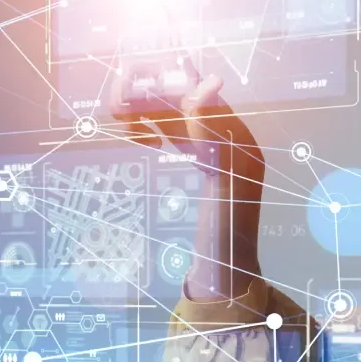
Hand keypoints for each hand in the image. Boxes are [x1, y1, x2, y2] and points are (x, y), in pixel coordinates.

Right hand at [109, 68, 264, 297]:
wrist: (222, 278)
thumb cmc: (225, 242)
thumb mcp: (222, 187)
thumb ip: (214, 138)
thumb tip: (206, 83)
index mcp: (241, 144)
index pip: (206, 97)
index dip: (170, 87)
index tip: (136, 85)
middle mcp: (230, 144)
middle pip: (189, 102)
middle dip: (153, 96)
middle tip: (119, 103)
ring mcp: (214, 155)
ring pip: (178, 116)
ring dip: (147, 110)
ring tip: (119, 113)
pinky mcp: (200, 168)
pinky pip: (176, 135)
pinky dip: (152, 129)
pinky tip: (134, 133)